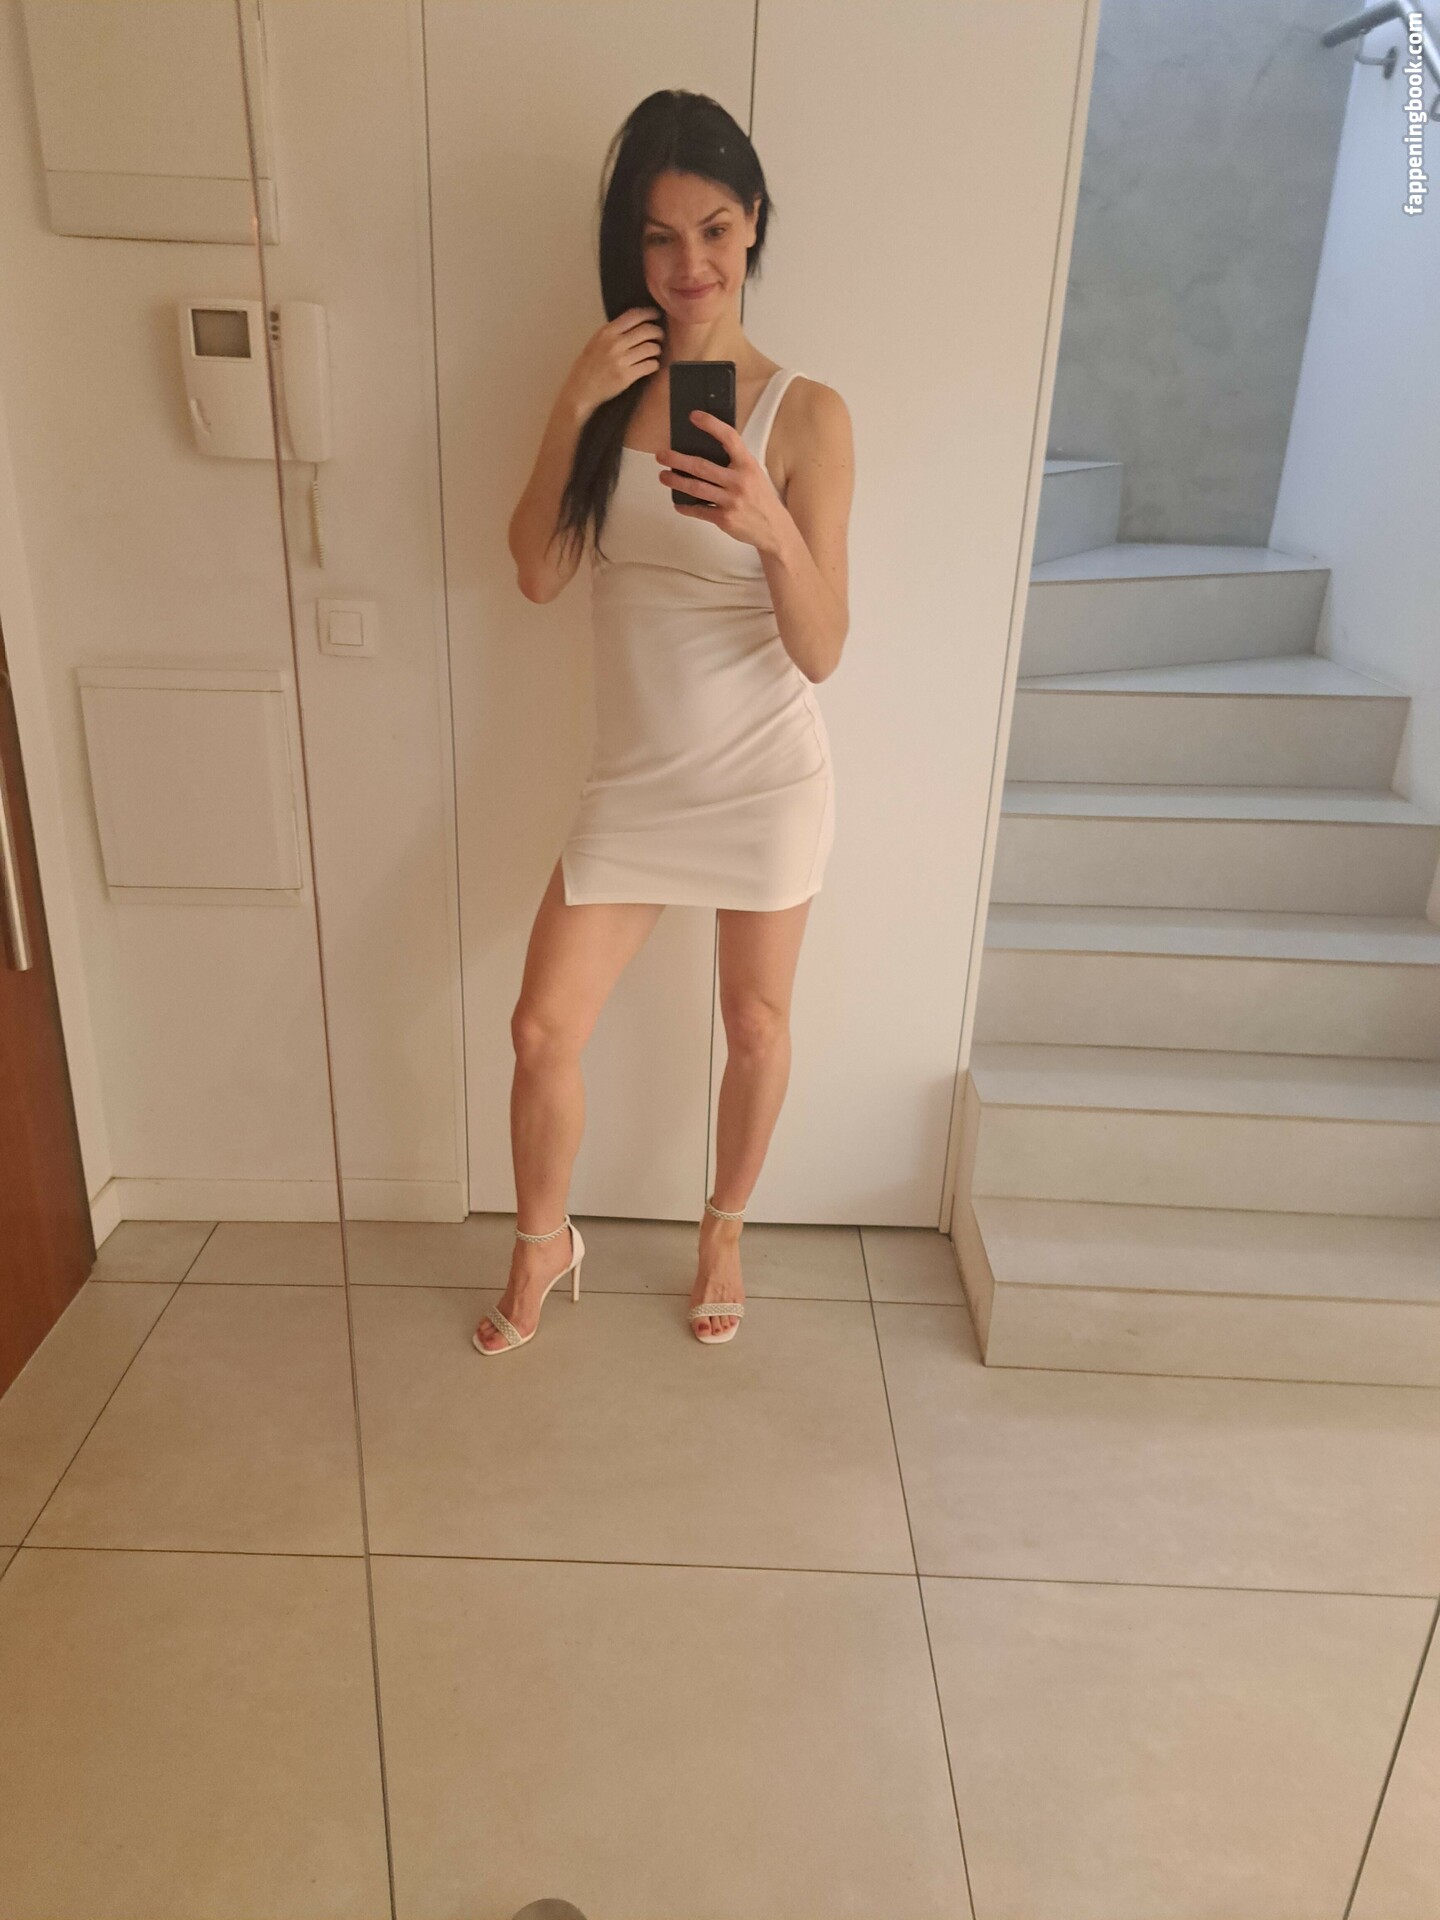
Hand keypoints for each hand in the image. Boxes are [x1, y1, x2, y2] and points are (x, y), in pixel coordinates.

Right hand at [563, 306, 664, 415]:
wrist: (581, 390)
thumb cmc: (588, 365)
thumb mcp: (596, 341)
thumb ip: (613, 332)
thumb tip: (635, 323)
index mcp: (607, 332)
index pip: (633, 316)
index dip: (649, 313)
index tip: (656, 315)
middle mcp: (615, 343)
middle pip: (647, 330)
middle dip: (657, 332)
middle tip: (659, 336)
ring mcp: (622, 360)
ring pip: (651, 348)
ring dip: (656, 349)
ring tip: (654, 352)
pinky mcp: (627, 376)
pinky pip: (650, 365)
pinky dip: (654, 364)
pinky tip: (652, 365)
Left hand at [658, 410, 786, 551]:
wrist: (774, 529)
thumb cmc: (760, 498)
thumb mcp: (754, 473)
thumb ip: (735, 462)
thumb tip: (705, 449)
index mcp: (747, 465)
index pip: (729, 438)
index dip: (711, 425)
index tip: (694, 417)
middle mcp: (739, 481)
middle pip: (701, 466)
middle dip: (677, 459)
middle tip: (662, 455)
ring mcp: (731, 501)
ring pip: (696, 488)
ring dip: (675, 481)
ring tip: (664, 476)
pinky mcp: (725, 519)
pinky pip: (699, 511)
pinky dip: (685, 507)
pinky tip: (678, 503)